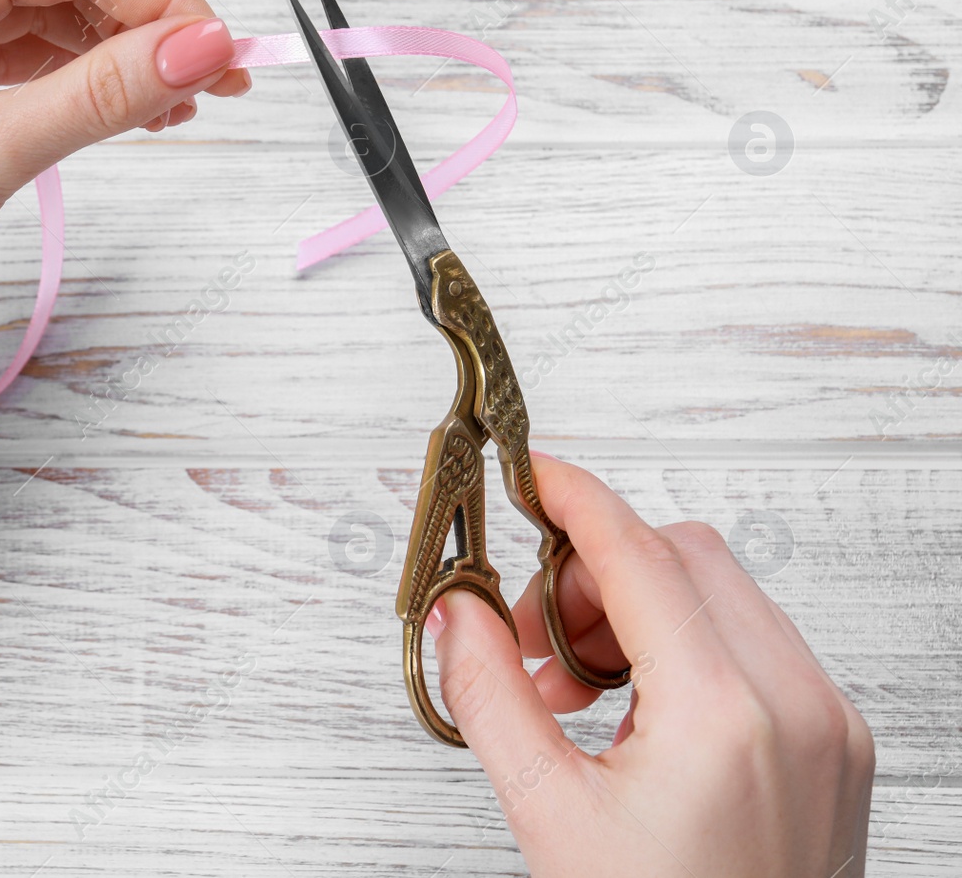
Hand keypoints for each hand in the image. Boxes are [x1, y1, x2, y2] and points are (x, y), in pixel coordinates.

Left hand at [0, 0, 248, 338]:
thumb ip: (104, 92)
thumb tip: (202, 47)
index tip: (221, 56)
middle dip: (149, 27)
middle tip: (218, 85)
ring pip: (51, 21)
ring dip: (118, 59)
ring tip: (177, 113)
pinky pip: (23, 60)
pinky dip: (77, 84)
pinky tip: (119, 116)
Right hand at [428, 455, 873, 876]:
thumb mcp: (548, 819)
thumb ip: (491, 696)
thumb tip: (455, 614)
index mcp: (723, 717)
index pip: (638, 554)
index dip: (573, 499)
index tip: (528, 474)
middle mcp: (798, 705)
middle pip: (684, 558)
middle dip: (594, 571)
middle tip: (528, 632)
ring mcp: (830, 724)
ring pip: (722, 594)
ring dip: (636, 610)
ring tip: (573, 688)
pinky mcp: (840, 744)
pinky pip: (755, 644)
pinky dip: (683, 646)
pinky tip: (631, 707)